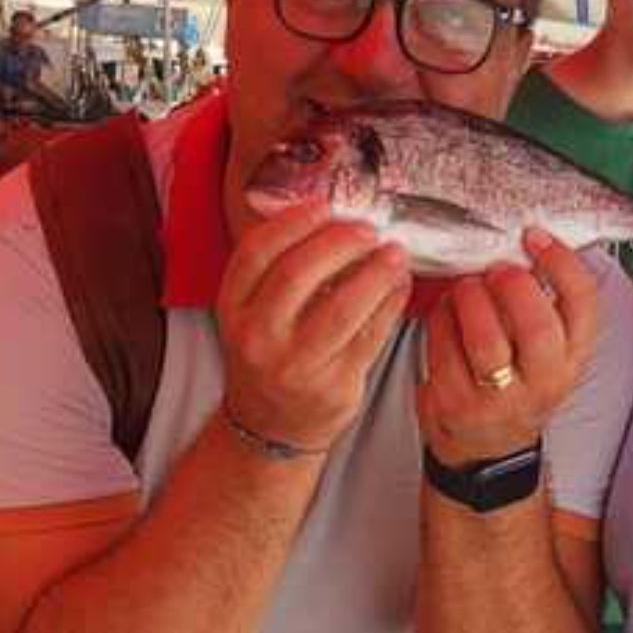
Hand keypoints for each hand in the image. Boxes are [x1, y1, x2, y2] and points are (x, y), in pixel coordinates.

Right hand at [216, 201, 412, 451]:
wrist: (270, 425)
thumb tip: (331, 215)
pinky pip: (371, 335)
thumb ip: (279, 268)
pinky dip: (391, 304)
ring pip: (342, 306)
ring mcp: (295, 365)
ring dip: (376, 272)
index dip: (294, 222)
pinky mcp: (333, 385)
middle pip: (298, 273)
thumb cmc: (271, 356)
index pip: (257, 252)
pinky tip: (399, 285)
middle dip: (340, 242)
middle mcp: (258, 337)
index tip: (325, 206)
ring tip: (394, 253)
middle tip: (368, 229)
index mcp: (234, 308)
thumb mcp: (254, 312)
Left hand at [415, 230, 601, 466]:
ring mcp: (500, 398)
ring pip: (486, 339)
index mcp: (572, 358)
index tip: (534, 238)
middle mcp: (544, 381)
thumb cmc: (516, 385)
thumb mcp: (549, 352)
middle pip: (536, 326)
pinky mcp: (456, 403)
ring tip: (466, 287)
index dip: (561, 263)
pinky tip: (445, 310)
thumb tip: (527, 243)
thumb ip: (547, 305)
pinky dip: (440, 317)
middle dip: (511, 285)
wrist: (486, 449)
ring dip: (470, 298)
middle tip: (495, 269)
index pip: (583, 305)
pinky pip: (443, 346)